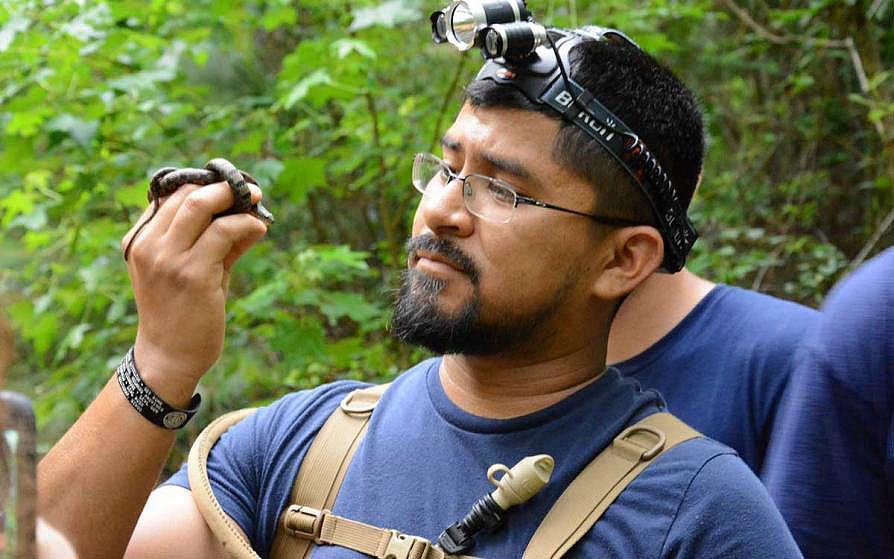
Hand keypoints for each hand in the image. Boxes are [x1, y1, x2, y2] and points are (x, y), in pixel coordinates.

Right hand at [120, 182, 267, 401]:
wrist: (169, 357)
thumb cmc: (182, 313)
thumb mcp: (194, 270)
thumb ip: (216, 242)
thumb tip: (253, 217)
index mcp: (139, 240)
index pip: (169, 195)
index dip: (203, 185)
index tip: (229, 187)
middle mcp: (148, 246)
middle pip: (185, 194)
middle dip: (221, 187)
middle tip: (248, 190)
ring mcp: (168, 259)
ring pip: (201, 205)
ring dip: (234, 198)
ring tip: (257, 201)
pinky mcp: (192, 273)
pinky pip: (223, 232)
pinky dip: (245, 224)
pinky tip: (259, 228)